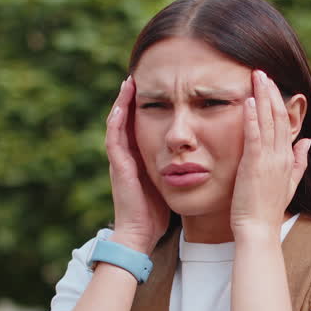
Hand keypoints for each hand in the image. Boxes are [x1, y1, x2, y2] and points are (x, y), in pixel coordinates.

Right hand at [106, 76, 169, 252]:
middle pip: (127, 119)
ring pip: (117, 123)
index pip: (140, 124)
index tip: (157, 87)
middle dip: (132, 98)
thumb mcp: (168, 182)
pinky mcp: (118, 167)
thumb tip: (196, 156)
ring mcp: (119, 160)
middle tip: (139, 75)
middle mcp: (126, 155)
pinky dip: (117, 120)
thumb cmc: (156, 213)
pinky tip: (123, 105)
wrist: (141, 235)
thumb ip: (175, 167)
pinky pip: (114, 138)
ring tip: (129, 82)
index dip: (145, 106)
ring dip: (122, 102)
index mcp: (139, 157)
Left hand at [230, 70, 309, 237]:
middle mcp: (281, 156)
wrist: (259, 229)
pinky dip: (253, 117)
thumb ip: (299, 161)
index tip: (271, 85)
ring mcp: (269, 160)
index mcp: (288, 159)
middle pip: (279, 117)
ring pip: (269, 121)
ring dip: (263, 97)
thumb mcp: (289, 183)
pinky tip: (250, 101)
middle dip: (271, 92)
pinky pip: (255, 136)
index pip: (285, 124)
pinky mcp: (254, 165)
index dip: (279, 102)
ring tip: (257, 76)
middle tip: (262, 72)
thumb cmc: (267, 209)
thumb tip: (308, 141)